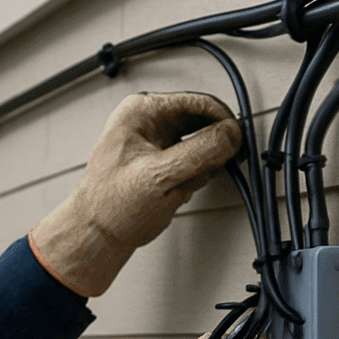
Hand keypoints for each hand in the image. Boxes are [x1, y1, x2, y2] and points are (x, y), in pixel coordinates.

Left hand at [31, 92, 240, 296]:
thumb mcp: (161, 176)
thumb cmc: (111, 206)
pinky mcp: (161, 160)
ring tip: (185, 185)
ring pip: (200, 144)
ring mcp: (154, 140)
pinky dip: (194, 177)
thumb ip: (200, 152)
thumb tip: (232, 134)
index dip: (225, 122)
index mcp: (141, 111)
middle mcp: (148, 121)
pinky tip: (179, 192)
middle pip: (202, 123)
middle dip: (211, 150)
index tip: (240, 142)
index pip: (199, 103)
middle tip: (219, 167)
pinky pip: (193, 162)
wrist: (97, 235)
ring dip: (202, 167)